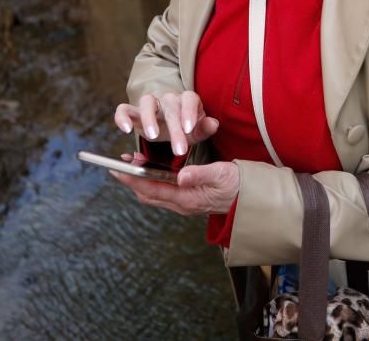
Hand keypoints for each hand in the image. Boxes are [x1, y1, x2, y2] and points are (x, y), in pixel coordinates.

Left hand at [111, 161, 239, 215]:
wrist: (252, 199)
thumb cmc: (239, 185)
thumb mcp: (222, 174)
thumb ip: (200, 174)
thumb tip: (181, 175)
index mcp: (188, 199)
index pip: (151, 190)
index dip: (132, 180)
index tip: (117, 169)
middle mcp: (182, 205)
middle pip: (147, 195)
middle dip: (131, 180)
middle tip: (119, 164)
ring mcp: (185, 204)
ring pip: (154, 195)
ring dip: (141, 181)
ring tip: (133, 164)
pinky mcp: (188, 200)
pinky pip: (163, 193)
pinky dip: (152, 182)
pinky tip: (152, 170)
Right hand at [114, 91, 217, 156]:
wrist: (169, 127)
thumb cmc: (186, 128)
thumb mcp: (197, 131)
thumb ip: (205, 128)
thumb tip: (214, 124)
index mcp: (186, 99)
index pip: (189, 98)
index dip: (189, 112)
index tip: (189, 130)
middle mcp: (167, 98)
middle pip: (170, 106)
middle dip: (174, 129)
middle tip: (178, 150)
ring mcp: (150, 103)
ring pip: (146, 102)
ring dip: (149, 118)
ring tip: (152, 136)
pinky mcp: (133, 112)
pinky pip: (124, 109)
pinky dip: (123, 117)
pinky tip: (126, 130)